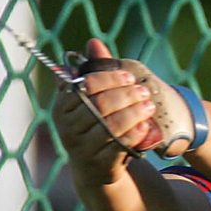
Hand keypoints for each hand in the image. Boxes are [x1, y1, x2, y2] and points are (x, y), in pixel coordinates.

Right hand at [52, 39, 158, 186]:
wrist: (94, 167)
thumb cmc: (94, 124)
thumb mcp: (92, 99)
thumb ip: (94, 72)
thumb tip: (93, 43)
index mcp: (62, 108)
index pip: (85, 86)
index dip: (109, 79)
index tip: (129, 77)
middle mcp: (67, 129)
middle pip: (100, 105)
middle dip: (126, 95)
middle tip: (143, 91)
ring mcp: (82, 148)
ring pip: (111, 125)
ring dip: (134, 112)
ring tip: (148, 105)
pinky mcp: (99, 164)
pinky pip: (120, 145)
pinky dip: (134, 133)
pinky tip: (145, 125)